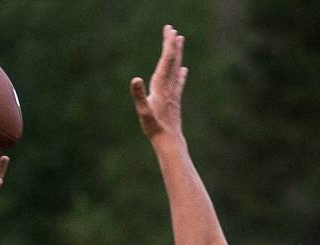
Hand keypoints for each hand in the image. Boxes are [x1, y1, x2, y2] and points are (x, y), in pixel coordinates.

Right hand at [130, 25, 186, 140]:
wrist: (169, 141)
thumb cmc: (155, 128)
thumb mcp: (143, 112)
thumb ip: (139, 95)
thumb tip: (135, 79)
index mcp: (161, 86)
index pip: (166, 61)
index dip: (168, 45)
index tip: (170, 31)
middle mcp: (169, 87)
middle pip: (173, 61)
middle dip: (172, 44)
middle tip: (172, 29)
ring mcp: (173, 93)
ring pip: (177, 68)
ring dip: (177, 54)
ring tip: (180, 40)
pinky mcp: (175, 100)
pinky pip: (179, 82)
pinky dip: (181, 73)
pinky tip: (184, 70)